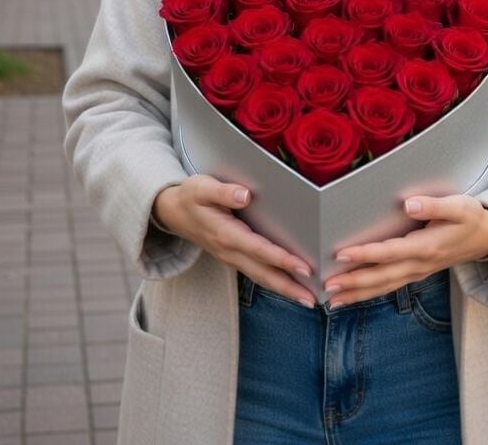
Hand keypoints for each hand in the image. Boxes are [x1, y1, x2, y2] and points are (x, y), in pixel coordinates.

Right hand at [153, 176, 316, 307]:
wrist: (172, 212)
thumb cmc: (191, 196)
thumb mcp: (202, 188)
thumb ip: (223, 192)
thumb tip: (245, 195)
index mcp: (225, 234)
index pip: (259, 250)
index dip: (282, 259)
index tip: (304, 268)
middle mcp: (229, 251)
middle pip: (263, 273)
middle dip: (289, 287)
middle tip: (315, 299)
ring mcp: (231, 257)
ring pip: (261, 277)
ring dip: (285, 290)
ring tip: (309, 300)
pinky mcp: (233, 258)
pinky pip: (256, 273)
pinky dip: (275, 282)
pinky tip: (291, 285)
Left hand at [323, 194, 487, 306]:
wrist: (487, 238)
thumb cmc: (470, 218)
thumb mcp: (459, 207)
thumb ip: (434, 205)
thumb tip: (408, 204)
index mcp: (427, 247)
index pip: (390, 252)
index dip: (366, 254)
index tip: (341, 254)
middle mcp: (420, 264)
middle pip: (382, 277)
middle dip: (353, 282)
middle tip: (327, 286)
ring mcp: (417, 272)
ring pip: (383, 287)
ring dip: (357, 293)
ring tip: (331, 300)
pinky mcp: (415, 274)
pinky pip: (389, 286)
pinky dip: (368, 293)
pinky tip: (351, 297)